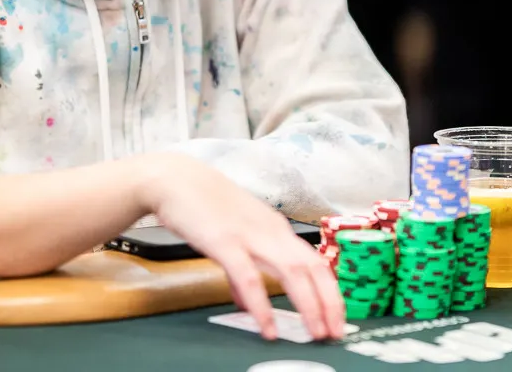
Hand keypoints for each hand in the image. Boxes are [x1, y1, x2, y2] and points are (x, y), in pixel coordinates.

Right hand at [138, 153, 343, 341]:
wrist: (174, 178)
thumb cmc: (202, 204)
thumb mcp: (233, 234)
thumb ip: (243, 268)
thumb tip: (246, 300)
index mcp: (275, 228)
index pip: (314, 262)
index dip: (329, 291)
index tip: (336, 317)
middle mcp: (270, 231)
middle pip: (313, 267)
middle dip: (329, 302)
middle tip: (336, 332)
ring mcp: (250, 235)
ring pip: (292, 271)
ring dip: (308, 305)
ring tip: (315, 332)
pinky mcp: (225, 242)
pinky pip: (250, 278)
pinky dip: (262, 304)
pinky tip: (267, 326)